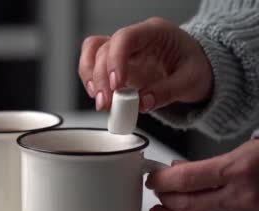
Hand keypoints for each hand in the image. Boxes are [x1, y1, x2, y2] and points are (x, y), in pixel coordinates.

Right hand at [78, 17, 212, 111]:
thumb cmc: (196, 67)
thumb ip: (167, 91)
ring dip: (91, 78)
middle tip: (107, 103)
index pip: (126, 38)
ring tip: (101, 101)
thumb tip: (142, 103)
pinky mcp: (115, 65)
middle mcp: (134, 38)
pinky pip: (93, 65)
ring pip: (93, 54)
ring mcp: (122, 51)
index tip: (116, 85)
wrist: (196, 70)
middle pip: (105, 49)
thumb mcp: (192, 81)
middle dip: (101, 78)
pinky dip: (90, 81)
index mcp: (155, 32)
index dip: (116, 60)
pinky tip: (98, 96)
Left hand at [146, 139, 258, 210]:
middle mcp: (243, 198)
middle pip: (186, 206)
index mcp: (239, 170)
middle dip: (164, 199)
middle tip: (157, 192)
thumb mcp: (251, 149)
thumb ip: (213, 160)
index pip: (184, 179)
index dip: (161, 180)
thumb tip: (180, 169)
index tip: (153, 178)